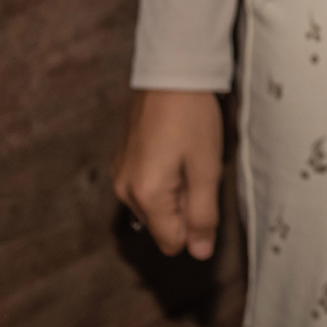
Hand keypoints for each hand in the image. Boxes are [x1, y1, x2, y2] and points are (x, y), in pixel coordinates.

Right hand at [111, 89, 222, 259]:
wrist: (170, 74)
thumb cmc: (192, 118)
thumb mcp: (207, 169)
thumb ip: (202, 215)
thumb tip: (199, 252)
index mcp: (145, 196)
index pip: (171, 242)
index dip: (195, 224)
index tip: (204, 190)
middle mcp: (124, 190)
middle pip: (162, 224)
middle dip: (185, 204)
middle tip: (197, 167)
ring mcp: (120, 174)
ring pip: (155, 204)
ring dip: (176, 189)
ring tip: (187, 155)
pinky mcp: (122, 160)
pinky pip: (146, 185)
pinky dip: (164, 176)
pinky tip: (176, 147)